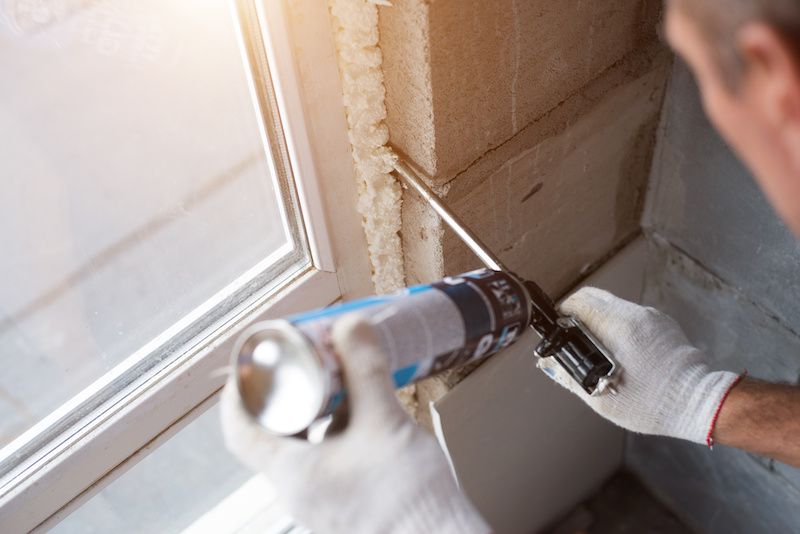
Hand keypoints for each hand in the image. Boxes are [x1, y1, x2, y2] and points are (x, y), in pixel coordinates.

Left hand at [220, 315, 489, 533]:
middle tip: (304, 358)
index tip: (251, 359)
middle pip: (272, 431)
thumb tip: (349, 326)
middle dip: (287, 389)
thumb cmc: (407, 499)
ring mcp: (323, 497)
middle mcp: (299, 489)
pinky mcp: (346, 499)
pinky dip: (339, 427)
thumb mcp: (385, 422)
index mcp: (291, 473)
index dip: (238, 391)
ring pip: (304, 442)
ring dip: (317, 407)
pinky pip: (329, 455)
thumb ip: (365, 371)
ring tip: (340, 376)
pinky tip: (366, 410)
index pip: (239, 430)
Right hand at [541, 287, 739, 444]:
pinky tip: (616, 349)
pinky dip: (616, 324)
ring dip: (596, 318)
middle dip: (576, 312)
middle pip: (594, 297)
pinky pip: (630, 315)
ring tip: (592, 345)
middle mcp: (637, 315)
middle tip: (569, 334)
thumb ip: (571, 377)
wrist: (700, 402)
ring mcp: (652, 317)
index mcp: (620, 328)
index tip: (557, 329)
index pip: (579, 303)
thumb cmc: (655, 404)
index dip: (562, 314)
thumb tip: (549, 365)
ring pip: (612, 305)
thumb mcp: (603, 398)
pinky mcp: (662, 323)